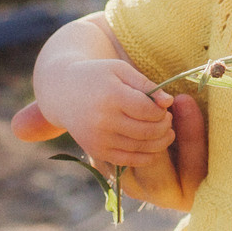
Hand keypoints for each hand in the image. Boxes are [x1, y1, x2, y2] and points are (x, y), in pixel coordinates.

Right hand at [14, 93, 204, 211]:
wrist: (63, 93)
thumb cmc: (97, 76)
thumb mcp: (120, 70)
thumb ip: (146, 84)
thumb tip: (169, 101)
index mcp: (111, 96)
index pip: (149, 111)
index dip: (162, 111)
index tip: (164, 106)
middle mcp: (103, 121)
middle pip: (147, 131)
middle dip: (165, 127)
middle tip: (168, 120)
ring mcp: (99, 139)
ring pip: (140, 148)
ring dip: (160, 143)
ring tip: (166, 133)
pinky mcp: (97, 151)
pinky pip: (128, 160)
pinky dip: (145, 157)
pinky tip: (153, 148)